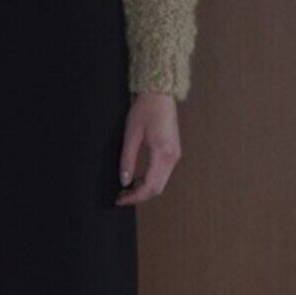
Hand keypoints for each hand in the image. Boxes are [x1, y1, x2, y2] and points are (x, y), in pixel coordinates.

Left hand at [115, 91, 181, 205]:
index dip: (134, 196)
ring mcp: (175, 156)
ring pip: (161, 183)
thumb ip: (128, 159)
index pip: (150, 186)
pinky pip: (163, 174)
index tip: (120, 199)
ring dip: (144, 189)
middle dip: (139, 196)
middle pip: (158, 188)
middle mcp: (173, 158)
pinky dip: (150, 181)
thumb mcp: (131, 134)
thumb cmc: (144, 110)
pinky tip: (136, 179)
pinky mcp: (173, 153)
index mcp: (163, 153)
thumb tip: (124, 181)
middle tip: (121, 196)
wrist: (159, 95)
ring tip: (126, 188)